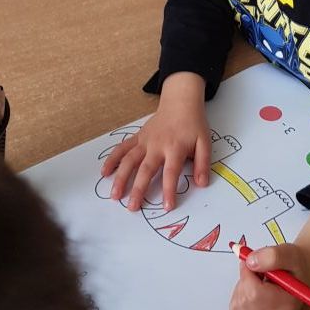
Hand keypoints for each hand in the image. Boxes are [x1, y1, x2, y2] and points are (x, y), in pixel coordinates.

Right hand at [101, 97, 211, 211]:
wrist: (180, 102)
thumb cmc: (193, 124)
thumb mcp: (205, 142)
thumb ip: (203, 163)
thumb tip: (202, 183)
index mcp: (175, 148)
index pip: (171, 172)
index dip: (169, 190)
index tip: (167, 207)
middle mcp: (157, 145)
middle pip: (145, 169)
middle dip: (138, 189)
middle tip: (132, 207)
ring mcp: (145, 141)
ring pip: (129, 160)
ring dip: (120, 178)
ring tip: (114, 195)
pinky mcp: (137, 137)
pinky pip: (122, 148)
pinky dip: (112, 159)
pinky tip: (104, 172)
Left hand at [229, 243, 309, 309]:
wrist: (298, 278)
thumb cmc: (295, 267)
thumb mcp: (289, 253)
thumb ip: (272, 256)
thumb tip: (250, 262)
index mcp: (287, 306)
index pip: (255, 294)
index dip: (248, 274)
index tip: (252, 262)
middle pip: (245, 300)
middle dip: (246, 279)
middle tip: (258, 270)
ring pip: (238, 303)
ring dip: (243, 286)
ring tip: (260, 280)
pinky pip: (236, 307)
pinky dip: (241, 294)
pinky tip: (255, 289)